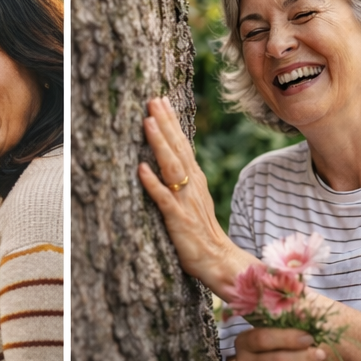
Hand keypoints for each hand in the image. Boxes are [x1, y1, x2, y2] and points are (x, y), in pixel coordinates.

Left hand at [137, 97, 250, 291]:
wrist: (219, 261)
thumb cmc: (201, 231)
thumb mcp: (192, 198)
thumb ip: (181, 178)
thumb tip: (167, 156)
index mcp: (194, 179)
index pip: (181, 144)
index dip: (171, 122)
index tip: (160, 99)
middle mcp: (191, 185)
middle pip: (177, 148)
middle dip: (164, 123)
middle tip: (153, 99)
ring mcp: (185, 201)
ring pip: (171, 167)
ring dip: (158, 144)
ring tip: (147, 122)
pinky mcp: (178, 219)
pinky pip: (163, 199)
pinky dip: (152, 183)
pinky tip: (141, 169)